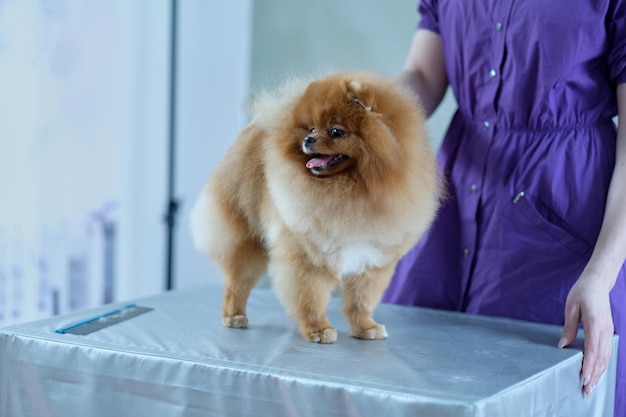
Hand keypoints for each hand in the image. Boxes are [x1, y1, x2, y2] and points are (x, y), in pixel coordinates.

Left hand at [558, 274, 613, 396]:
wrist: (597, 283)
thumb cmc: (581, 293)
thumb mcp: (570, 308)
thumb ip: (568, 328)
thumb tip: (562, 346)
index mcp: (594, 322)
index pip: (592, 349)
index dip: (588, 365)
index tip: (584, 377)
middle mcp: (604, 329)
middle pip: (601, 357)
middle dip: (594, 375)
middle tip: (586, 390)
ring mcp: (608, 331)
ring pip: (606, 357)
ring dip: (599, 373)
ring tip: (591, 387)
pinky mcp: (607, 331)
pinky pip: (606, 352)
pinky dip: (602, 364)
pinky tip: (597, 373)